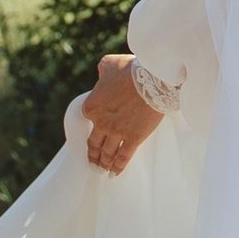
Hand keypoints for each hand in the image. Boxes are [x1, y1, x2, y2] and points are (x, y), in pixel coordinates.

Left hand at [83, 54, 164, 176]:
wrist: (152, 81)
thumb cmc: (131, 70)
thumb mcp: (110, 63)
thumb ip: (102, 69)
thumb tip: (102, 73)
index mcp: (91, 105)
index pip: (86, 118)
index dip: (91, 123)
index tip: (93, 131)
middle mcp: (101, 122)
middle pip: (94, 143)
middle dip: (92, 155)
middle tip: (92, 163)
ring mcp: (117, 132)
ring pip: (107, 153)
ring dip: (103, 163)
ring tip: (102, 170)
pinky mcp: (133, 139)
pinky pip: (123, 157)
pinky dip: (118, 167)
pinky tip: (115, 174)